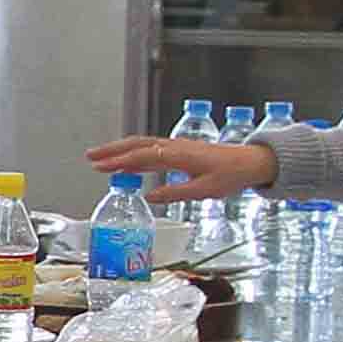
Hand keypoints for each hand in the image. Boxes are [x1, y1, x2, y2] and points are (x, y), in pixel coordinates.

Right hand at [81, 135, 273, 208]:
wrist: (251, 162)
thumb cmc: (231, 175)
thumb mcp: (204, 190)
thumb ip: (176, 192)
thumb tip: (150, 197)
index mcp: (179, 155)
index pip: (143, 155)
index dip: (119, 160)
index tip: (100, 166)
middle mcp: (175, 147)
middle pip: (138, 144)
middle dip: (113, 150)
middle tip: (91, 157)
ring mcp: (177, 148)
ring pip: (143, 145)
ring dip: (121, 150)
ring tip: (102, 158)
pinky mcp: (180, 151)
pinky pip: (152, 150)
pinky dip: (135, 154)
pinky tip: (128, 163)